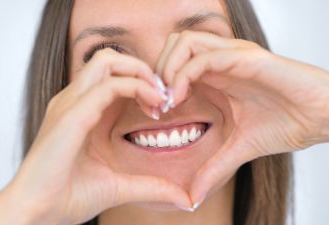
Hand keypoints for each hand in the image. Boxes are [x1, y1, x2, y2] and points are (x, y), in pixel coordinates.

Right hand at [0, 48, 191, 224]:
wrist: (36, 212)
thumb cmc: (68, 196)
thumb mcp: (119, 185)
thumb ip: (151, 185)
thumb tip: (183, 198)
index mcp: (83, 110)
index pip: (113, 76)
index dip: (142, 83)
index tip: (162, 107)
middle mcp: (74, 100)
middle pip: (110, 59)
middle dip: (142, 70)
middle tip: (163, 96)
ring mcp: (70, 104)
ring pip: (108, 61)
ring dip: (139, 73)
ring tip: (158, 98)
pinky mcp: (71, 115)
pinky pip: (107, 86)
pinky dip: (135, 87)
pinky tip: (152, 106)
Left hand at [156, 30, 328, 204]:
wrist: (322, 118)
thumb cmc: (285, 124)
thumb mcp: (238, 148)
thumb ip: (213, 167)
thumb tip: (193, 197)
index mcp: (216, 75)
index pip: (174, 61)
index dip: (157, 83)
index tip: (154, 111)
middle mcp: (221, 60)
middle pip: (172, 44)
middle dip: (156, 70)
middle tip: (156, 102)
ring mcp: (232, 55)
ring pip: (183, 42)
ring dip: (167, 69)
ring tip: (168, 100)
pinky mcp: (246, 58)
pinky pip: (204, 57)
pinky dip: (184, 74)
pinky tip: (180, 98)